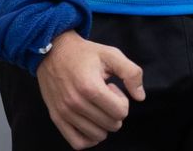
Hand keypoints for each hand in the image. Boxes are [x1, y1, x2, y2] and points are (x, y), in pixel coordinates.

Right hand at [35, 31, 144, 148]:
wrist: (52, 50)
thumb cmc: (83, 53)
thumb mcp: (111, 54)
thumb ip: (131, 73)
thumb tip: (140, 97)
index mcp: (90, 87)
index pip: (121, 112)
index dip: (122, 100)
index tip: (111, 88)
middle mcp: (75, 102)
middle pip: (111, 125)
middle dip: (113, 111)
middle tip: (103, 95)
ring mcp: (64, 112)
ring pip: (97, 136)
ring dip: (102, 123)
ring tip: (94, 104)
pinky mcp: (56, 117)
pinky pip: (78, 143)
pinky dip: (88, 138)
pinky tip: (90, 123)